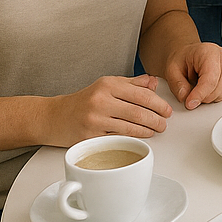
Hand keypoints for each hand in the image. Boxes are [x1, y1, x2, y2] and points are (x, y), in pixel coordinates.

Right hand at [43, 75, 171, 144]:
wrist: (54, 117)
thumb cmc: (83, 101)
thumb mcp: (107, 85)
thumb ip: (132, 84)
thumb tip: (154, 83)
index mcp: (107, 85)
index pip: (141, 94)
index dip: (158, 103)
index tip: (167, 109)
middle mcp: (101, 100)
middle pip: (137, 111)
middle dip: (156, 119)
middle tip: (164, 123)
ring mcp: (95, 119)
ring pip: (129, 126)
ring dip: (148, 130)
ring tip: (156, 130)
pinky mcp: (90, 136)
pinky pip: (117, 138)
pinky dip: (133, 138)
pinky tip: (141, 137)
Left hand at [164, 43, 221, 108]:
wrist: (188, 55)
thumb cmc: (183, 59)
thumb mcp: (172, 70)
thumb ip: (177, 84)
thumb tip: (185, 97)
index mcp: (208, 52)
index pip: (210, 78)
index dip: (200, 94)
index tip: (190, 103)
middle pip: (221, 86)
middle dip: (205, 98)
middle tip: (191, 98)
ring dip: (211, 97)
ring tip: (198, 92)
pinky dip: (217, 96)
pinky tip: (207, 90)